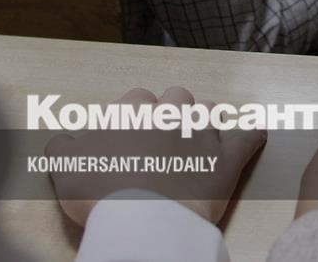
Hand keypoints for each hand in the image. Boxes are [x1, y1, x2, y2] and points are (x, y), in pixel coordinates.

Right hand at [45, 87, 265, 225]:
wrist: (142, 221)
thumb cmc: (101, 192)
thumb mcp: (66, 166)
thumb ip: (63, 145)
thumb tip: (64, 139)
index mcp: (133, 112)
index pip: (135, 97)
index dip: (132, 115)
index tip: (128, 136)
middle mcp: (170, 114)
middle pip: (176, 97)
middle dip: (170, 111)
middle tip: (161, 138)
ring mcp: (202, 134)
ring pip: (209, 111)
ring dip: (203, 121)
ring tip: (195, 139)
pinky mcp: (226, 159)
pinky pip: (247, 137)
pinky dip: (251, 135)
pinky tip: (254, 133)